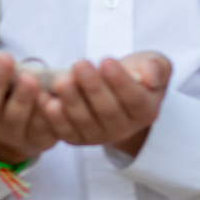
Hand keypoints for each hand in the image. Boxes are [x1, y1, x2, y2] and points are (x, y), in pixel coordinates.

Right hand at [0, 44, 58, 164]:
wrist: (24, 128)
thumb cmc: (1, 92)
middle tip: (4, 58)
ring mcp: (14, 131)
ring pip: (15, 117)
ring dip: (21, 98)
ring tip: (29, 78)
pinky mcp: (39, 137)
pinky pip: (42, 128)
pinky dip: (48, 115)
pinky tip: (52, 99)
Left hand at [39, 52, 170, 156]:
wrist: (118, 93)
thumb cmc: (137, 74)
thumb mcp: (155, 64)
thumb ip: (155, 68)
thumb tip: (148, 77)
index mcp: (146, 111)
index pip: (134, 98)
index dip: (120, 81)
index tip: (107, 61)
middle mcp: (124, 129)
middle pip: (107, 110)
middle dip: (92, 87)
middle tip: (80, 65)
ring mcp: (99, 136)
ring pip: (84, 121)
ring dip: (71, 100)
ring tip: (61, 80)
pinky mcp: (77, 138)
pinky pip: (64, 130)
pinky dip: (53, 116)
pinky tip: (44, 98)